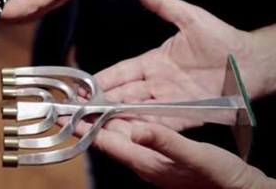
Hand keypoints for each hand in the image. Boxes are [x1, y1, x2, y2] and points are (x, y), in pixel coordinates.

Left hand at [81, 119, 273, 188]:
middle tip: (67, 107)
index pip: (105, 143)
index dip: (83, 128)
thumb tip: (136, 130)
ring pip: (118, 136)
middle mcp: (143, 161)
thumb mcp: (193, 155)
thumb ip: (164, 141)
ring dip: (101, 121)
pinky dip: (121, 122)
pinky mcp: (159, 154)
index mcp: (145, 162)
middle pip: (106, 138)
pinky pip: (133, 136)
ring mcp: (150, 159)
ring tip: (85, 106)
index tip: (63, 116)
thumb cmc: (218, 176)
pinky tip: (120, 113)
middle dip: (86, 122)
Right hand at [95, 0, 275, 129]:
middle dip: (103, 102)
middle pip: (125, 95)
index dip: (103, 79)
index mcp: (155, 62)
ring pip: (138, 112)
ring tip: (98, 124)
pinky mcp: (188, 116)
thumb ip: (162, 4)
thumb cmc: (224, 39)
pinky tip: (128, 133)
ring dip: (119, 118)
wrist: (254, 62)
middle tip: (82, 109)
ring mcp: (172, 101)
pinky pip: (162, 123)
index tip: (83, 85)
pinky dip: (145, 129)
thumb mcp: (189, 17)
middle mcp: (159, 84)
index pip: (122, 72)